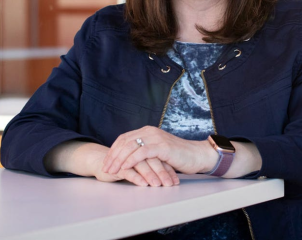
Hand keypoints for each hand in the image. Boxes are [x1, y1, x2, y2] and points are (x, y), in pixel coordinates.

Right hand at [44, 141, 179, 186]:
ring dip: (151, 175)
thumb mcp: (141, 162)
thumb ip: (153, 163)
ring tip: (158, 185)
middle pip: (152, 160)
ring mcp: (126, 156)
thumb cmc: (124, 163)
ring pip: (141, 165)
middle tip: (170, 183)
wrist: (100, 161)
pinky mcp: (117, 166)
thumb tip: (170, 173)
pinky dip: (137, 177)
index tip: (176, 180)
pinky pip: (128, 171)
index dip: (168, 168)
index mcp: (144, 146)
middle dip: (162, 172)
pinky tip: (143, 184)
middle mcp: (136, 149)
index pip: (159, 157)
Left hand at [102, 126, 216, 178]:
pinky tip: (125, 168)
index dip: (113, 150)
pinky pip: (141, 152)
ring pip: (130, 146)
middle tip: (105, 168)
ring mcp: (155, 138)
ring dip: (119, 159)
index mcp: (147, 131)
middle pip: (124, 141)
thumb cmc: (178, 156)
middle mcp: (150, 131)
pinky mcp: (161, 146)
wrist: (196, 155)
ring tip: (112, 170)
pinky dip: (131, 160)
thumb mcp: (158, 152)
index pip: (124, 138)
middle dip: (112, 156)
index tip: (106, 161)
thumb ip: (145, 151)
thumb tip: (129, 160)